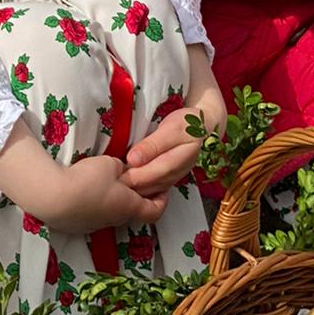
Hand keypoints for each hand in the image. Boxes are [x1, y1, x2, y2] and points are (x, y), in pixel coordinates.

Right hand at [0, 121, 165, 234]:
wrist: (52, 197)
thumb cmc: (87, 180)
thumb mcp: (110, 164)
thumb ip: (121, 168)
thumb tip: (121, 172)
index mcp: (129, 207)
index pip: (155, 211)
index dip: (161, 200)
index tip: (160, 187)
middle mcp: (115, 220)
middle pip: (132, 210)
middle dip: (134, 195)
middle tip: (129, 178)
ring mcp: (95, 225)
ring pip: (111, 213)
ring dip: (112, 200)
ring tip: (102, 182)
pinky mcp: (76, 226)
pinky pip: (92, 215)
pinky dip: (94, 204)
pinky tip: (83, 190)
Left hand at [124, 47, 226, 193]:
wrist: (204, 127)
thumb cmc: (187, 124)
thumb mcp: (171, 128)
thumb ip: (152, 145)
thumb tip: (133, 160)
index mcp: (180, 159)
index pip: (153, 173)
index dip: (133, 174)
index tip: (115, 170)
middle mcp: (177, 174)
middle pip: (149, 185)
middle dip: (128, 183)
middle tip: (108, 177)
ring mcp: (172, 179)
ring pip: (149, 190)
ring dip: (131, 187)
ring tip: (114, 179)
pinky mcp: (167, 179)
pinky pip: (151, 189)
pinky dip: (137, 187)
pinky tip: (125, 182)